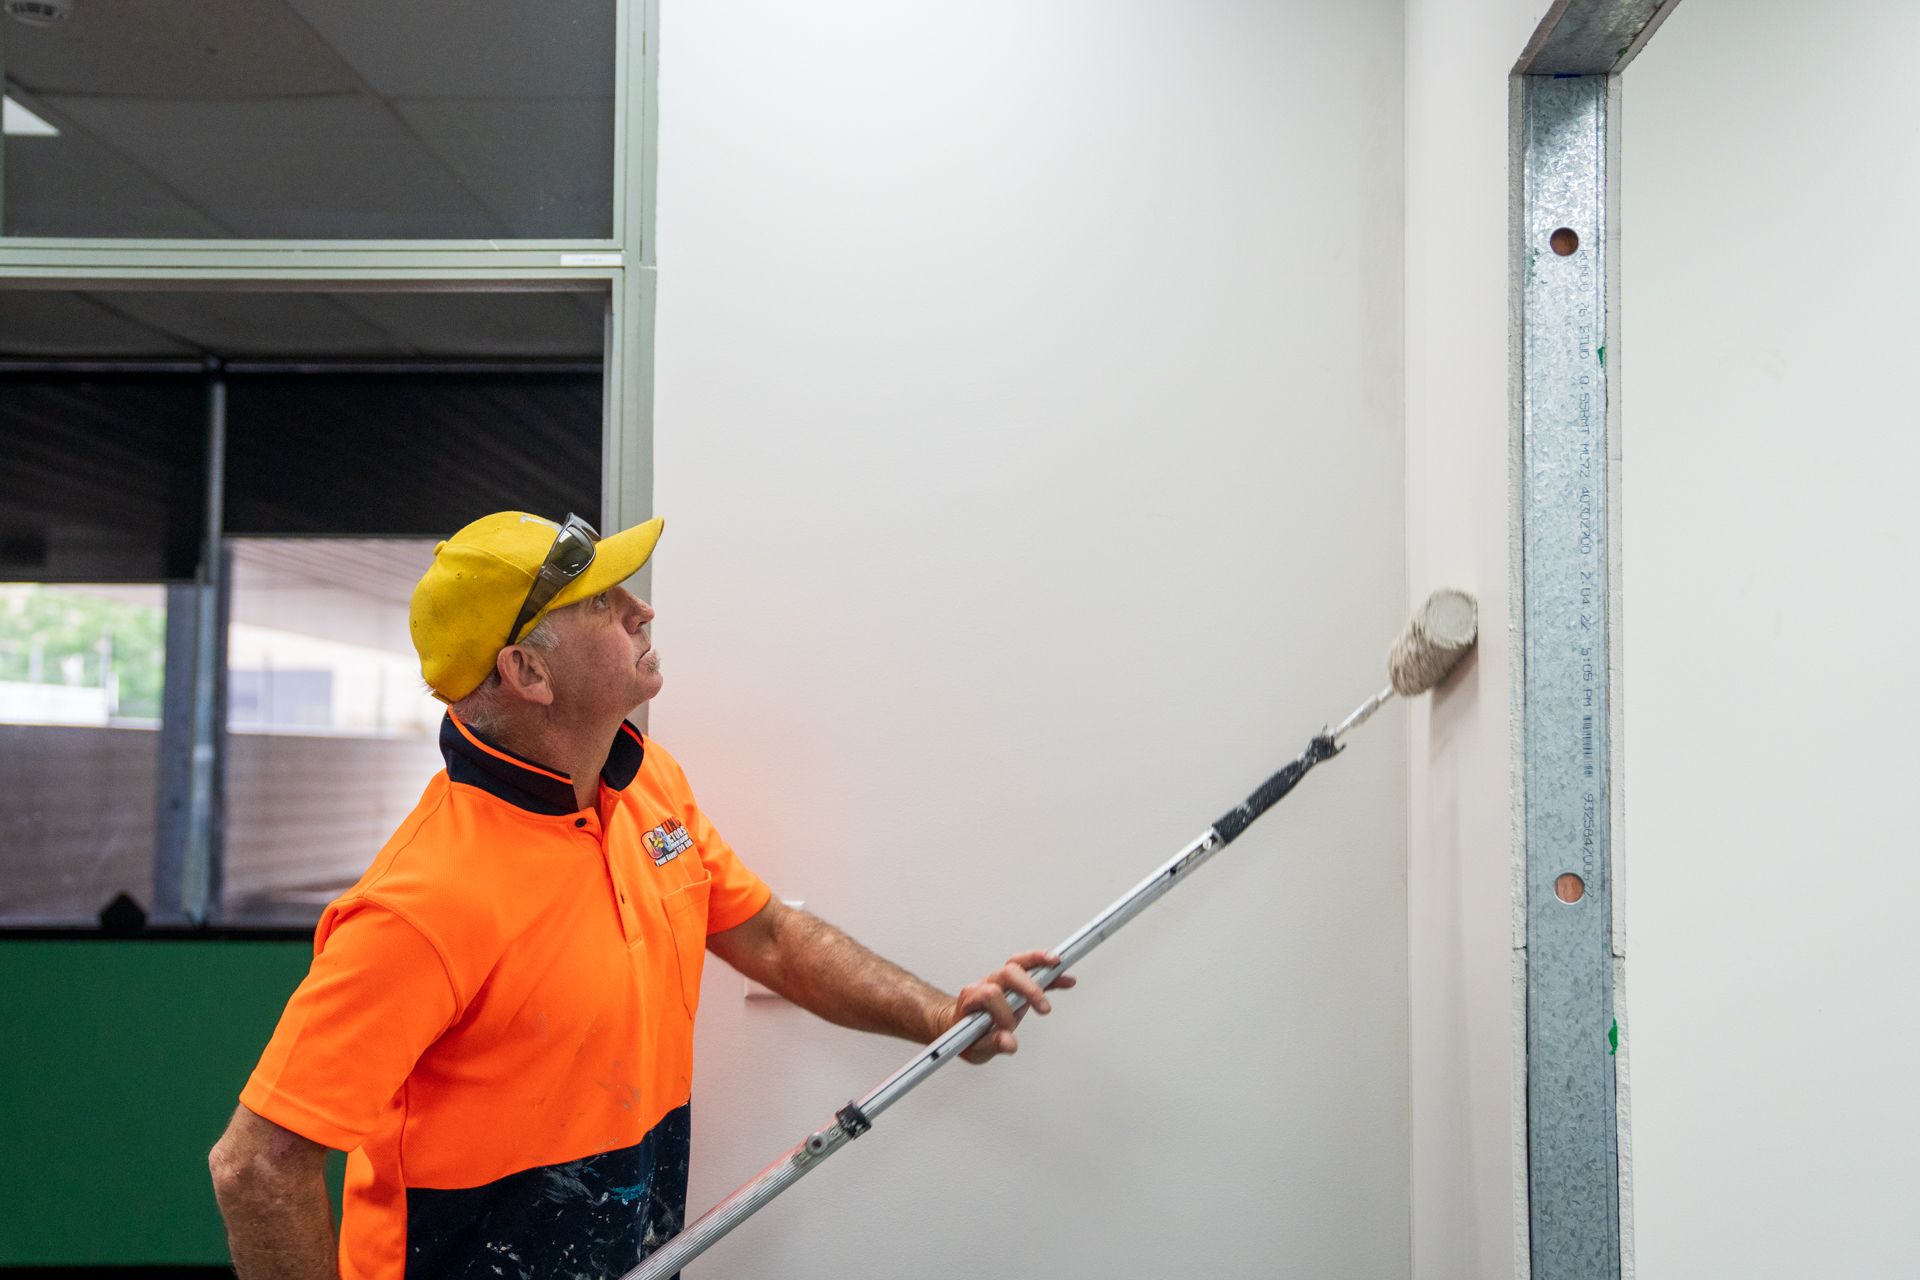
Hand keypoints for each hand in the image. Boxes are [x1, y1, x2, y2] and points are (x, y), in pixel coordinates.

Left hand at [943, 950, 1077, 1063]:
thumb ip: (992, 1044)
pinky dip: (1050, 975)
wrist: (959, 1028)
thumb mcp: (974, 1047)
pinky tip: (1067, 979)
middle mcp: (986, 984)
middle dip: (1028, 988)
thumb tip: (1010, 1043)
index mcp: (972, 997)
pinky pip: (1032, 974)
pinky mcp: (1015, 985)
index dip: (1001, 1012)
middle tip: (1044, 1008)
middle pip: (1007, 973)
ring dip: (1039, 963)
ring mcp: (1000, 982)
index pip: (989, 994)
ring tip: (1058, 964)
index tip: (1008, 1030)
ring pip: (1018, 964)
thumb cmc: (966, 1037)